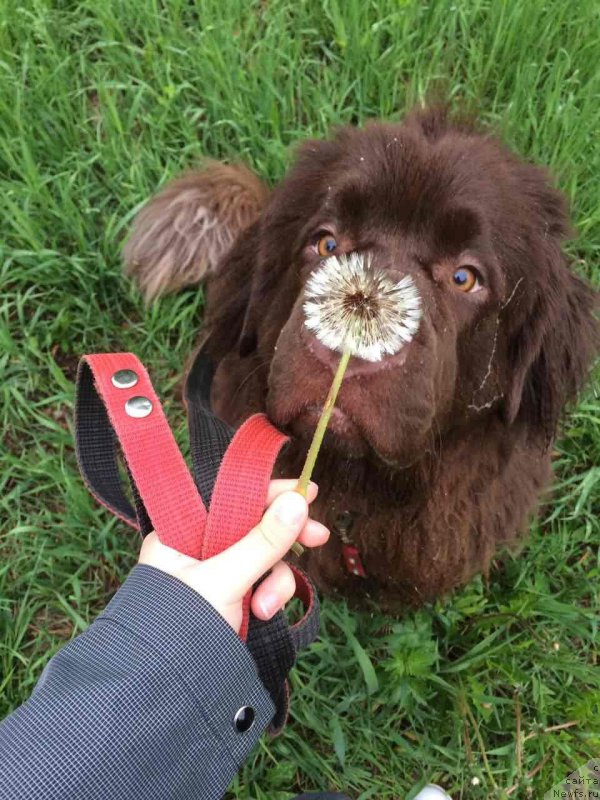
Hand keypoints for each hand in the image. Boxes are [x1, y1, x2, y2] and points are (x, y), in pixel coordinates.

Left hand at [138, 480, 327, 632]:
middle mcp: (197, 547)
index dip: (268, 492)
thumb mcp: (224, 580)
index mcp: (180, 531)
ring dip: (275, 579)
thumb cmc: (180, 628)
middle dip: (283, 538)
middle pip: (252, 526)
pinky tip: (264, 614)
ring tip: (267, 606)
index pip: (229, 496)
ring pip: (262, 558)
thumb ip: (262, 542)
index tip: (306, 492)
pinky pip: (262, 583)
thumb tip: (298, 501)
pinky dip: (269, 596)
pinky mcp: (231, 598)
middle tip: (318, 537)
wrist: (169, 691)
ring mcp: (216, 574)